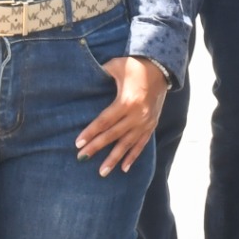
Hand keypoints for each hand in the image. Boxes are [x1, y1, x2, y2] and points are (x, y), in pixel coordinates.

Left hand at [76, 57, 168, 175]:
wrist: (160, 69)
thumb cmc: (134, 67)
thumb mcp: (116, 66)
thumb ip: (100, 73)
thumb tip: (83, 78)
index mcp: (127, 101)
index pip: (105, 121)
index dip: (91, 133)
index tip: (78, 144)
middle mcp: (137, 115)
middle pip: (113, 135)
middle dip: (97, 147)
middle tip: (82, 159)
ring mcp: (146, 122)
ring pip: (127, 144)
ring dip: (114, 159)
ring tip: (102, 172)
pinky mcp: (151, 125)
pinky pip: (141, 144)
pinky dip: (132, 157)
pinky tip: (124, 168)